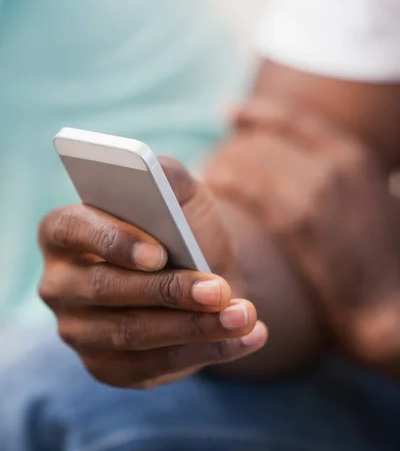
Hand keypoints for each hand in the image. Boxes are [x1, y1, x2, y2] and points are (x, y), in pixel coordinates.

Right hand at [38, 158, 266, 388]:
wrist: (198, 270)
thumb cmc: (180, 225)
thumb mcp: (177, 191)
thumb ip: (163, 174)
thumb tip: (152, 171)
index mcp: (65, 230)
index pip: (71, 229)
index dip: (112, 241)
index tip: (159, 253)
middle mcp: (59, 283)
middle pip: (103, 288)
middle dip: (167, 292)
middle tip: (219, 290)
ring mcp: (78, 330)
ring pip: (131, 334)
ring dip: (193, 327)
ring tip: (243, 315)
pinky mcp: (105, 366)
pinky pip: (151, 368)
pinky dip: (205, 352)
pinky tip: (246, 337)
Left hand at [205, 98, 399, 372]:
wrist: (391, 300)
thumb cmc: (379, 253)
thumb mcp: (370, 196)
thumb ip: (339, 172)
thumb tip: (305, 161)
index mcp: (351, 154)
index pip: (292, 118)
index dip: (255, 112)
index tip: (229, 111)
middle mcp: (333, 165)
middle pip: (264, 140)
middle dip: (231, 147)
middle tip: (211, 158)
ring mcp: (317, 191)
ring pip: (251, 162)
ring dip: (222, 165)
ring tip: (205, 175)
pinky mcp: (299, 222)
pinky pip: (249, 191)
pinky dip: (226, 186)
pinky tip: (212, 193)